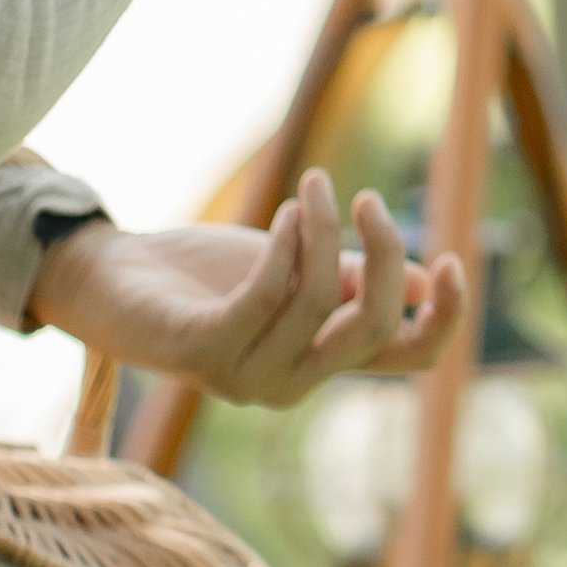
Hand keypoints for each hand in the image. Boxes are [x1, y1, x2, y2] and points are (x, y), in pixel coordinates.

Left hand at [25, 170, 464, 403]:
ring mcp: (247, 376)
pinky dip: (287, 244)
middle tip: (365, 197)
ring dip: (326, 228)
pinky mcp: (203, 352)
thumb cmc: (207, 275)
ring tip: (313, 184)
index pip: (413, 358)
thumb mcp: (294, 268)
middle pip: (376, 327)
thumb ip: (350, 281)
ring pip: (322, 301)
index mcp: (325, 359)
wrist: (113, 280)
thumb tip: (421, 283)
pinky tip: (287, 211)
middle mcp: (294, 382)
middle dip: (384, 251)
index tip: (453, 257)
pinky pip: (267, 295)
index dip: (448, 316)